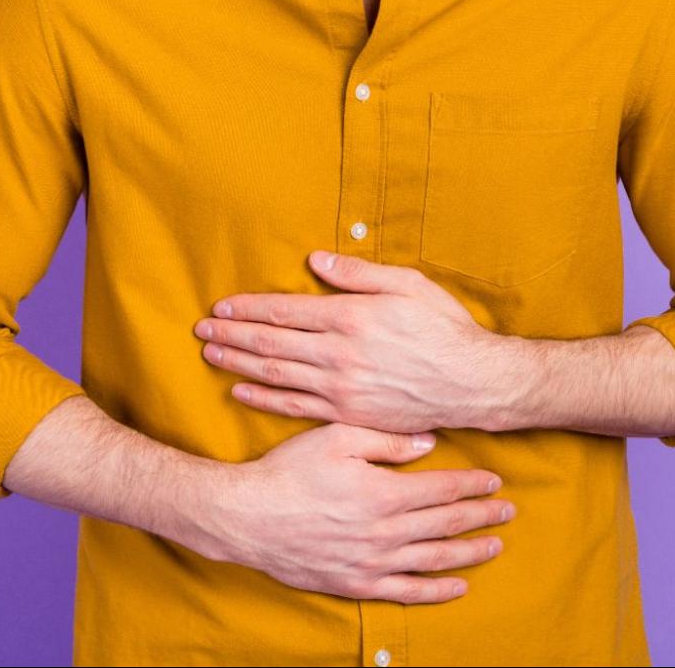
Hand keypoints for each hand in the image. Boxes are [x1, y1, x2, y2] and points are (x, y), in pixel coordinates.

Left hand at [194, 250, 516, 432]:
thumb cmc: (444, 329)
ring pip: (276, 374)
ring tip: (211, 353)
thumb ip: (358, 274)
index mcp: (351, 316)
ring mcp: (341, 388)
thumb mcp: (408, 285)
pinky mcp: (347, 414)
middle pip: (271, 343)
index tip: (222, 306)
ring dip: (238, 362)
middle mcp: (339, 353)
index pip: (285, 311)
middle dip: (232, 334)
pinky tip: (241, 391)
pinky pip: (295, 406)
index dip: (249, 309)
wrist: (472, 384)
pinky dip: (263, 398)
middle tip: (201, 329)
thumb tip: (316, 260)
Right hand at [199, 420, 513, 602]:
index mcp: (383, 491)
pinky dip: (437, 591)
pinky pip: (407, 593)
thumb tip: (428, 442)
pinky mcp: (356, 584)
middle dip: (481, 516)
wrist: (247, 517)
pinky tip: (458, 586)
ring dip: (469, 552)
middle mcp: (385, 531)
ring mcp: (372, 562)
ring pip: (434, 559)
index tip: (495, 481)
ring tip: (494, 545)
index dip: (472, 484)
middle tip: (508, 510)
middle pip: (446, 524)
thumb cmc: (289, 471)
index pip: (442, 488)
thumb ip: (386, 440)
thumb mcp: (336, 437)